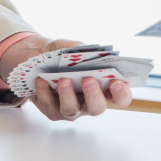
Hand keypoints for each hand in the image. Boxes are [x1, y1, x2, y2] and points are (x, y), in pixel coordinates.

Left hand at [1, 37, 132, 120]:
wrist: (38, 57)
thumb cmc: (64, 55)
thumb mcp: (76, 49)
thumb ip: (85, 53)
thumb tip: (89, 55)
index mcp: (102, 89)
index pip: (120, 98)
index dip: (121, 93)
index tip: (117, 81)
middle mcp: (88, 103)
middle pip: (97, 108)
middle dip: (93, 95)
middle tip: (88, 79)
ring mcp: (71, 109)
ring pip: (71, 110)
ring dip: (68, 95)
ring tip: (64, 80)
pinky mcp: (51, 110)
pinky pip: (49, 104)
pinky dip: (44, 91)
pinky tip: (41, 79)